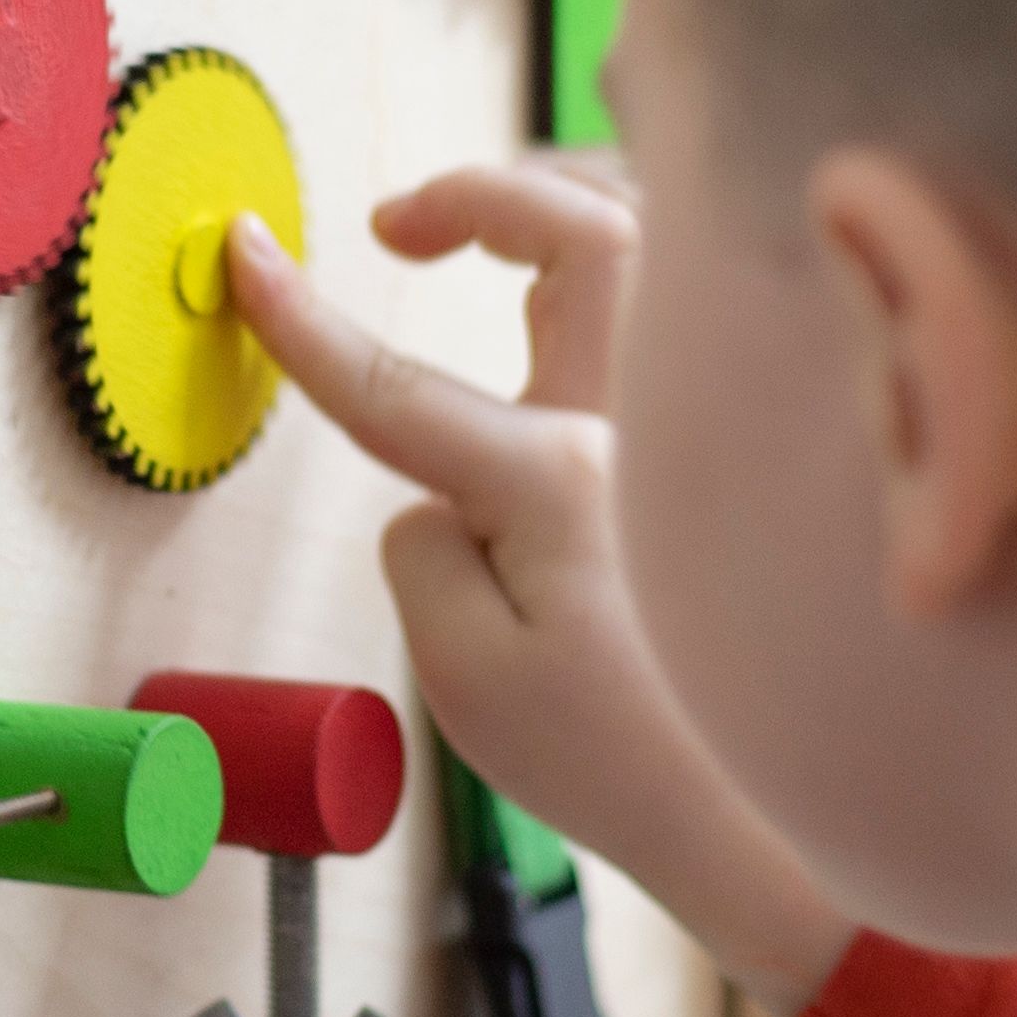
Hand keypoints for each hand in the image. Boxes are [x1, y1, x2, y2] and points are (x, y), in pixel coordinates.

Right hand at [227, 166, 851, 1010]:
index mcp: (559, 480)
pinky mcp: (741, 436)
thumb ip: (424, 549)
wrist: (773, 821)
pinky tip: (598, 269)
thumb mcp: (465, 681)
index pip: (400, 381)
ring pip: (664, 239)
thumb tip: (443, 480)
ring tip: (492, 224)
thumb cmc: (623, 761)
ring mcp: (704, 420)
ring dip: (570, 198)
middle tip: (396, 223)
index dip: (304, 320)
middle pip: (582, 230)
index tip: (243, 257)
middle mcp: (644, 422)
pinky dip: (643, 245)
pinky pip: (699, 288)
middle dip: (476, 194)